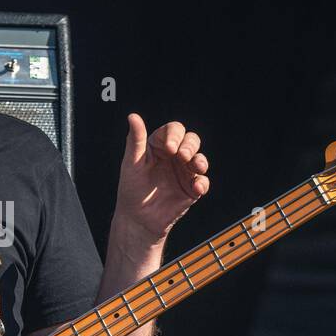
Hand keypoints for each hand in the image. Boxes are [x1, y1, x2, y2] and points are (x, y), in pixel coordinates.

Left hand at [114, 114, 210, 245]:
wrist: (137, 219)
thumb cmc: (131, 189)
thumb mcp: (131, 163)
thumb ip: (136, 140)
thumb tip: (132, 116)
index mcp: (159, 146)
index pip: (174, 130)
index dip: (175, 135)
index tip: (170, 148)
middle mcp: (174, 156)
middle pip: (191, 141)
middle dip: (190, 146)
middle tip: (182, 156)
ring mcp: (184, 172)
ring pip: (200, 159)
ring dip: (201, 160)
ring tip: (196, 167)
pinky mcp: (192, 189)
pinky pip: (204, 182)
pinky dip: (202, 183)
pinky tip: (196, 187)